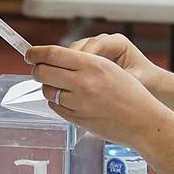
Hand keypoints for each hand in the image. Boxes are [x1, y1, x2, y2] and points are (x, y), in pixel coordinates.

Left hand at [26, 41, 154, 142]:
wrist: (143, 121)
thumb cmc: (131, 93)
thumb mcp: (110, 67)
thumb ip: (83, 61)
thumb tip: (55, 58)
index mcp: (93, 64)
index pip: (52, 53)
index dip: (35, 53)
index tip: (30, 54)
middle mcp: (84, 82)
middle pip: (43, 72)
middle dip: (37, 70)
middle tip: (38, 69)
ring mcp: (79, 103)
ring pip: (47, 90)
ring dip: (47, 87)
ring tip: (58, 85)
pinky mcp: (77, 119)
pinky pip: (55, 107)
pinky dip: (56, 101)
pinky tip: (67, 99)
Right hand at [69, 32, 160, 91]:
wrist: (152, 83)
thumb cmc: (147, 81)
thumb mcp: (135, 81)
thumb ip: (120, 80)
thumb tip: (103, 85)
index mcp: (118, 42)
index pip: (95, 45)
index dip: (83, 58)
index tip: (74, 72)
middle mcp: (107, 42)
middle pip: (80, 46)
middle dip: (69, 60)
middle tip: (60, 74)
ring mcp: (99, 49)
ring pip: (75, 52)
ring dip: (66, 65)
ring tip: (61, 80)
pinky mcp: (93, 57)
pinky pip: (76, 60)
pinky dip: (69, 69)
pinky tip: (65, 81)